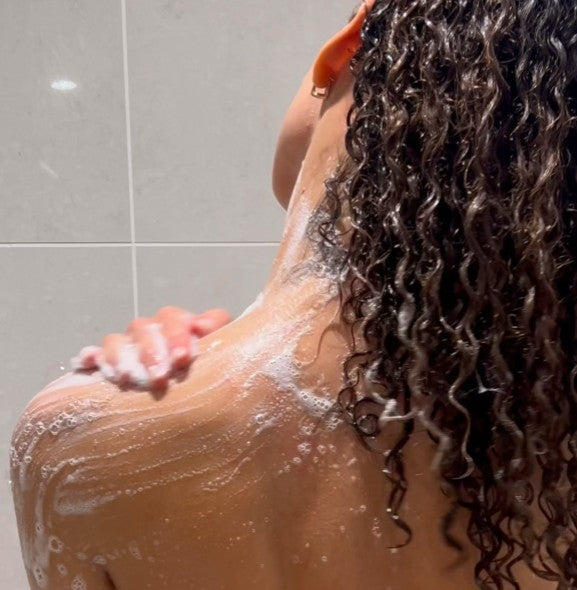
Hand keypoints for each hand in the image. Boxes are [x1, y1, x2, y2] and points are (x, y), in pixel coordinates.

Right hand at [70, 306, 231, 388]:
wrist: (192, 400)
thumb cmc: (210, 372)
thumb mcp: (221, 350)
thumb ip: (218, 332)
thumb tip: (202, 326)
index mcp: (178, 325)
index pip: (174, 318)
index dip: (177, 335)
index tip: (183, 359)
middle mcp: (151, 331)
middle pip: (144, 329)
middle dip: (151, 352)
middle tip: (160, 378)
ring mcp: (129, 346)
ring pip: (117, 341)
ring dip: (121, 357)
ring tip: (128, 379)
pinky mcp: (109, 363)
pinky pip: (95, 355)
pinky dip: (91, 358)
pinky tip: (86, 364)